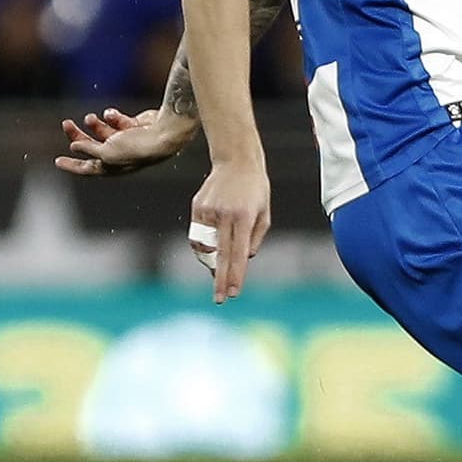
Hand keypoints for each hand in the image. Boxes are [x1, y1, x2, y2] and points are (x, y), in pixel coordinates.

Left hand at [55, 107, 196, 177]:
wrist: (163, 133)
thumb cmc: (137, 148)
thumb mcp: (106, 152)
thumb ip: (89, 149)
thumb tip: (75, 147)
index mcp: (112, 167)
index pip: (87, 168)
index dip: (72, 165)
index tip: (57, 161)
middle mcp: (118, 155)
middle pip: (91, 146)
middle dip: (78, 135)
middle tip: (66, 123)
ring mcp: (126, 140)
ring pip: (102, 131)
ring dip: (94, 124)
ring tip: (90, 118)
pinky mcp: (133, 127)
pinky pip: (116, 121)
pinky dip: (112, 117)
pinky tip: (112, 115)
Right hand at [190, 161, 270, 303]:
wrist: (235, 161)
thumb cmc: (256, 190)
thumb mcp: (265, 212)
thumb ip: (255, 238)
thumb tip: (244, 259)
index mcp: (244, 216)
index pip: (238, 252)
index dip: (236, 274)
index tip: (234, 292)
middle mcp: (224, 215)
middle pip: (221, 255)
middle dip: (220, 280)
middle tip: (220, 299)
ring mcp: (208, 211)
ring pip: (206, 247)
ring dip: (211, 263)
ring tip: (219, 273)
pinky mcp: (197, 208)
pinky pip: (198, 235)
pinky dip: (204, 247)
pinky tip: (212, 251)